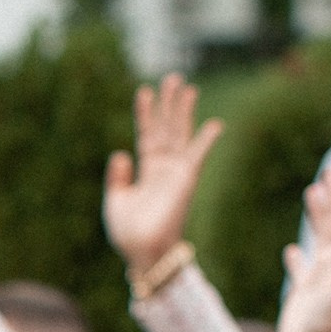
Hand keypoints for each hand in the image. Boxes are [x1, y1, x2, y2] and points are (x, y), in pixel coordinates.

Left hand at [104, 74, 223, 274]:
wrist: (142, 253)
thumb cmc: (128, 234)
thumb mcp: (115, 201)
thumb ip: (117, 177)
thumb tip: (120, 153)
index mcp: (145, 172)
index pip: (146, 135)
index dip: (145, 114)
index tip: (144, 91)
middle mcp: (162, 169)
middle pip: (167, 128)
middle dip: (169, 104)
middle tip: (172, 78)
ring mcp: (175, 173)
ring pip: (180, 134)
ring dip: (183, 112)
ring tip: (186, 87)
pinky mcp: (186, 181)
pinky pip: (198, 156)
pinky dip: (206, 141)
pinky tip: (215, 125)